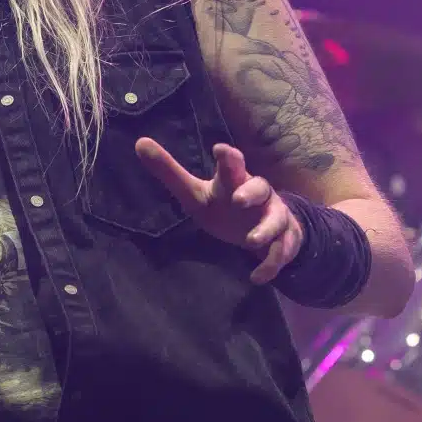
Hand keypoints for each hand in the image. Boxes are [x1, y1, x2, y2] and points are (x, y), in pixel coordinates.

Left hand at [135, 139, 303, 283]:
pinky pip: (281, 251)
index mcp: (234, 180)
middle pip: (260, 187)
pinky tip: (256, 278)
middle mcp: (258, 194)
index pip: (232, 164)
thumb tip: (139, 143)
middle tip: (239, 199)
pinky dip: (270, 264)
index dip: (228, 157)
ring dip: (266, 229)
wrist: (261, 228)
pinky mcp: (282, 239)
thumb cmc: (223, 206)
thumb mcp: (194, 193)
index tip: (219, 149)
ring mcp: (273, 216)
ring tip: (251, 242)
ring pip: (277, 219)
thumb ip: (169, 171)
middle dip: (251, 192)